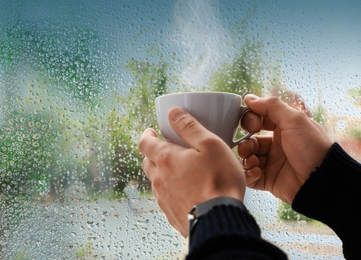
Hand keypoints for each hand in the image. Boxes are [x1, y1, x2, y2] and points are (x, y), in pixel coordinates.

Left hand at [139, 107, 245, 236]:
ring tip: (179, 170)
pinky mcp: (171, 214)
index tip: (151, 132)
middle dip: (153, 153)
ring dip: (163, 173)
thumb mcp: (210, 145)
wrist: (221, 220)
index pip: (144, 143)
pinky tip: (186, 191)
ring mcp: (164, 199)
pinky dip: (171, 190)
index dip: (146, 135)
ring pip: (156, 181)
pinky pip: (166, 198)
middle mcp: (159, 179)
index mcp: (165, 159)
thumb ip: (189, 127)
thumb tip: (173, 113)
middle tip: (166, 149)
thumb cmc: (219, 180)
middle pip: (147, 162)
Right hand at [238, 95, 332, 204]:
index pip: (258, 121)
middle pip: (249, 141)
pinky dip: (248, 174)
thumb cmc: (312, 148)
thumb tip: (250, 98)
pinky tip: (256, 173)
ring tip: (253, 162)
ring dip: (246, 159)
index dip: (250, 121)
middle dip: (245, 144)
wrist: (322, 180)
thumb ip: (271, 106)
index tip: (253, 125)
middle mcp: (276, 146)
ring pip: (247, 158)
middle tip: (247, 149)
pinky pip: (250, 177)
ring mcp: (272, 164)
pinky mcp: (268, 180)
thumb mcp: (294, 120)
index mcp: (283, 130)